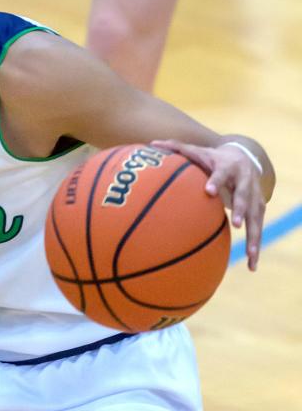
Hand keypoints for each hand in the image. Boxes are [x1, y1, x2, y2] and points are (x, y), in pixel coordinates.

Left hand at [152, 138, 264, 270]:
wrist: (245, 158)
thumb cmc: (213, 158)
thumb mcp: (198, 152)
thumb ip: (176, 149)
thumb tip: (151, 144)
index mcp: (228, 167)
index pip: (222, 173)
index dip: (216, 181)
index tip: (208, 191)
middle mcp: (245, 181)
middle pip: (245, 195)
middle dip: (242, 209)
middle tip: (237, 224)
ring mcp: (255, 195)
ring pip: (257, 216)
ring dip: (254, 234)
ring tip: (250, 253)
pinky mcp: (260, 208)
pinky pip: (258, 229)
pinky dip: (255, 247)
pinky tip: (251, 266)